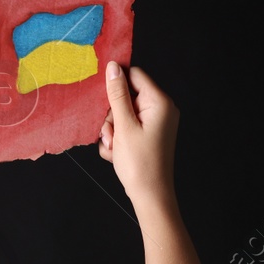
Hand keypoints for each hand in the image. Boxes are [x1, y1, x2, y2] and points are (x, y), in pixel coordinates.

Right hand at [98, 62, 177, 210]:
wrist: (151, 197)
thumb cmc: (140, 164)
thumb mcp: (123, 126)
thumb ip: (117, 94)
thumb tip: (113, 67)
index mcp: (159, 102)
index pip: (134, 75)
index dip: (116, 84)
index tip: (102, 100)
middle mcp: (161, 109)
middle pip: (126, 96)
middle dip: (112, 116)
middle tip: (111, 135)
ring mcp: (155, 123)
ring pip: (123, 114)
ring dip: (113, 130)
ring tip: (114, 148)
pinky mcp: (149, 135)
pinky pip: (127, 128)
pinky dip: (119, 140)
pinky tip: (117, 154)